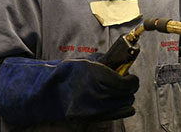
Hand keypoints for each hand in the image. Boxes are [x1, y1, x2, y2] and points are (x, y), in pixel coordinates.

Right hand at [0, 57, 138, 125]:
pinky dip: (121, 109)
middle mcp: (97, 92)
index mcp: (96, 75)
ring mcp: (94, 107)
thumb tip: (123, 63)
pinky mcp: (92, 118)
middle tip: (127, 84)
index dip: (132, 80)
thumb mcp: (86, 62)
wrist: (48, 91)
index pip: (126, 82)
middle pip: (127, 95)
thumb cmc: (67, 74)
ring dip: (126, 100)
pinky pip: (116, 115)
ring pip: (123, 106)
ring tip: (121, 94)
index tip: (131, 78)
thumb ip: (106, 63)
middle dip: (130, 89)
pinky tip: (118, 104)